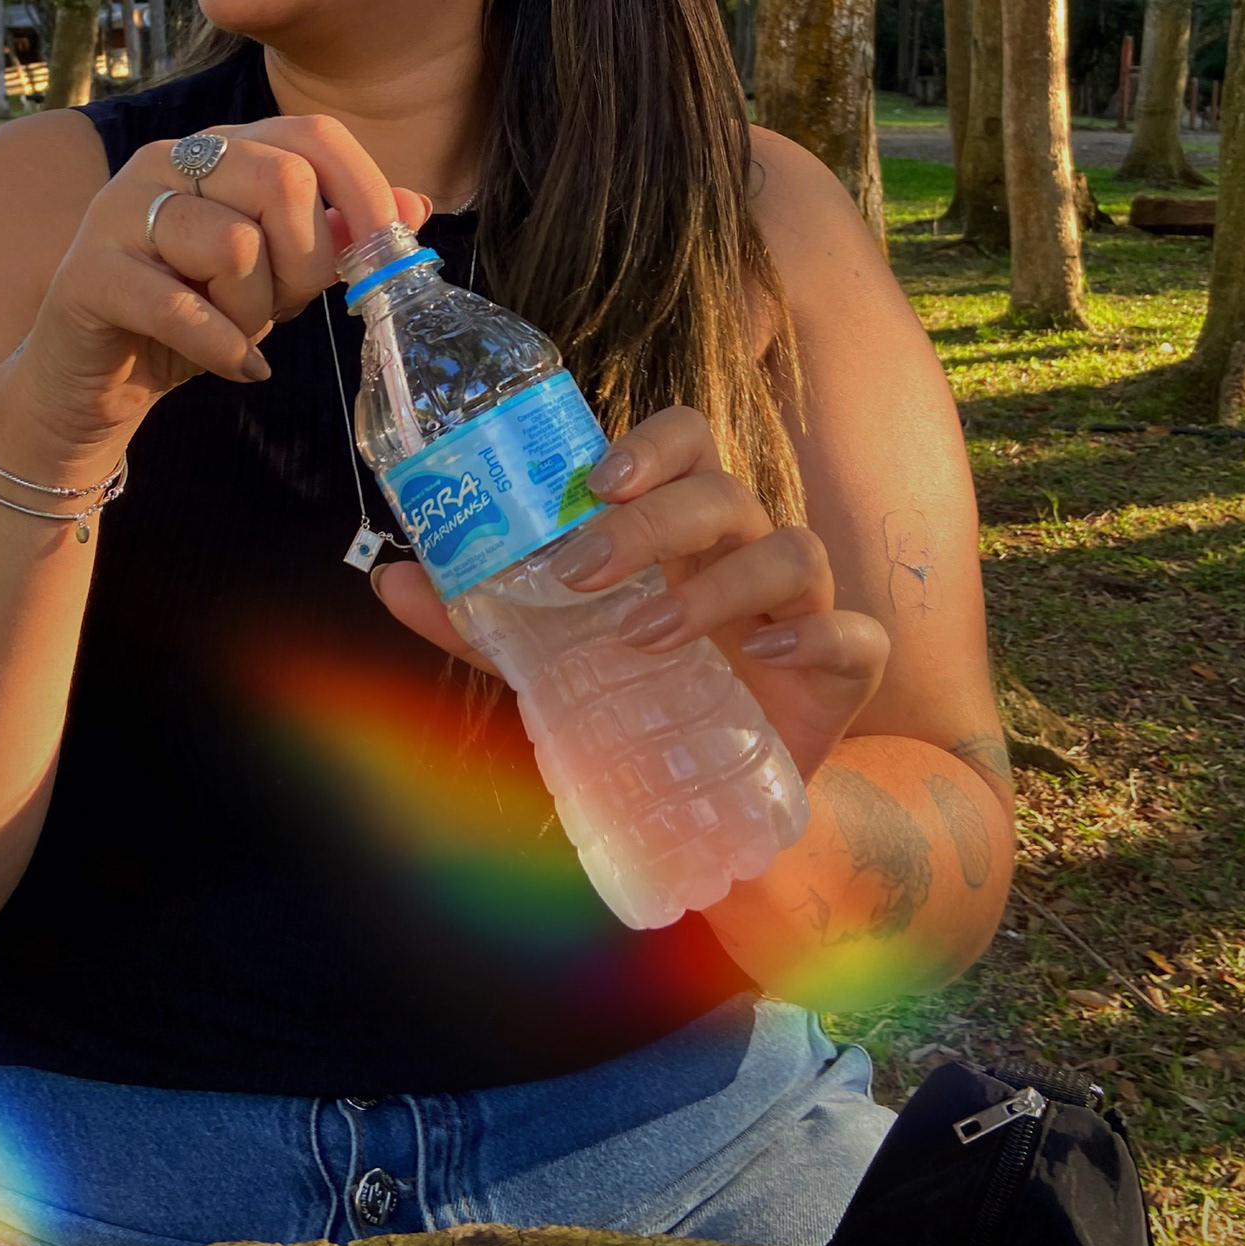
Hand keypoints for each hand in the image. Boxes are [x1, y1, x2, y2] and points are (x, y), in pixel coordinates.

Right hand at [0, 116, 429, 472]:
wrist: (94, 378)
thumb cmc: (194, 315)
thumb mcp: (278, 275)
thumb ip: (335, 237)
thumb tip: (414, 206)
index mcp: (220, 149)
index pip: (311, 134)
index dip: (363, 188)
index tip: (386, 250)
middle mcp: (168, 161)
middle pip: (282, 182)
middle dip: (305, 262)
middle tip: (286, 307)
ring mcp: (121, 210)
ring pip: (236, 246)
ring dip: (254, 312)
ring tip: (236, 332)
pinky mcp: (88, 272)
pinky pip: (180, 306)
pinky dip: (222, 348)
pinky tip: (233, 366)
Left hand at [373, 404, 888, 778]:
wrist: (714, 803)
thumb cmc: (641, 702)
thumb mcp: (552, 662)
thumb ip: (481, 622)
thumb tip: (389, 578)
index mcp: (681, 533)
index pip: (686, 442)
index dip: (651, 443)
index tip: (596, 480)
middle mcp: (744, 551)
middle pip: (724, 492)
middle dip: (653, 522)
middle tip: (582, 573)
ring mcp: (800, 607)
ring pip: (789, 549)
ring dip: (715, 586)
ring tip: (645, 635)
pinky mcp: (842, 669)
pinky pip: (855, 632)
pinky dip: (815, 636)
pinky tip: (767, 656)